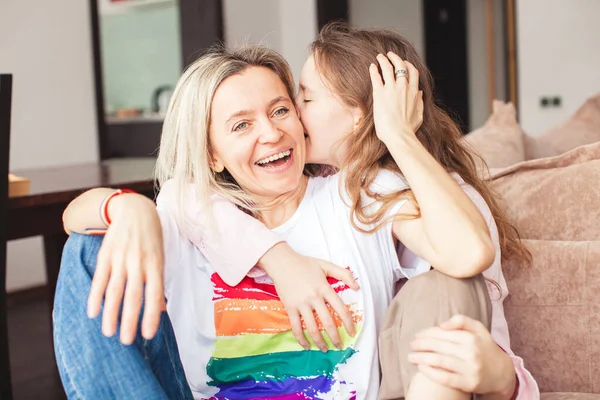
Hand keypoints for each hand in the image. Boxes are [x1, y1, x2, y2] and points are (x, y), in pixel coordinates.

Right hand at [86, 193, 165, 344]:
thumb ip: (158, 282)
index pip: (154, 294)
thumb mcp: (160, 257)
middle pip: (133, 295)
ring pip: (115, 290)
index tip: (148, 335)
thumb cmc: (151, 238)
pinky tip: (92, 312)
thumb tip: (160, 310)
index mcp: (155, 263)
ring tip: (108, 332)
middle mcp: (138, 262)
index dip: (151, 315)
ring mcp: (121, 258)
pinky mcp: (106, 254)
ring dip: (111, 313)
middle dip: (130, 320)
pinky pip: (99, 278)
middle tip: (126, 341)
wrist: (134, 210)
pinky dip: (95, 296)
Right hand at [260, 243, 359, 351]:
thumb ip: (343, 274)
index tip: (352, 333)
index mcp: (325, 288)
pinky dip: (301, 339)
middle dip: (335, 337)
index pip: (341, 309)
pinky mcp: (290, 307)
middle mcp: (314, 298)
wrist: (282, 262)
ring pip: (312, 328)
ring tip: (324, 349)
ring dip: (320, 342)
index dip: (348, 323)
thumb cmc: (304, 264)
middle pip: (328, 323)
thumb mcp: (326, 264)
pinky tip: (306, 346)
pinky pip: (296, 327)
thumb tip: (357, 286)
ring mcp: (302, 304)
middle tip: (339, 346)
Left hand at [369, 52, 423, 142]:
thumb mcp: (419, 115)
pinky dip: (374, 70)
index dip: (408, 65)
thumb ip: (420, 102)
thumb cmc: (408, 129)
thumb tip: (420, 93)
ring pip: (388, 68)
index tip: (404, 63)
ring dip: (383, 60)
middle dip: (395, 58)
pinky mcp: (379, 93)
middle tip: (390, 55)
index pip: (412, 72)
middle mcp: (403, 87)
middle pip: (400, 66)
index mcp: (414, 92)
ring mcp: (391, 89)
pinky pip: (376, 76)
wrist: (398, 135)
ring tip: (379, 56)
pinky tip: (372, 66)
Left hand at [408, 315, 516, 397]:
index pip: (442, 333)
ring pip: (439, 361)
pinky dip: (430, 373)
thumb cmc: (484, 348)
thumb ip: (461, 320)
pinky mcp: (468, 384)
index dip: (426, 334)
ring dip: (421, 358)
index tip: (417, 335)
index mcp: (471, 337)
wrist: (502, 373)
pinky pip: (445, 378)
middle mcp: (471, 352)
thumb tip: (442, 324)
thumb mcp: (479, 329)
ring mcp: (470, 369)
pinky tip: (421, 368)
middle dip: (420, 345)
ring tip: (410, 357)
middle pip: (438, 346)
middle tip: (411, 346)